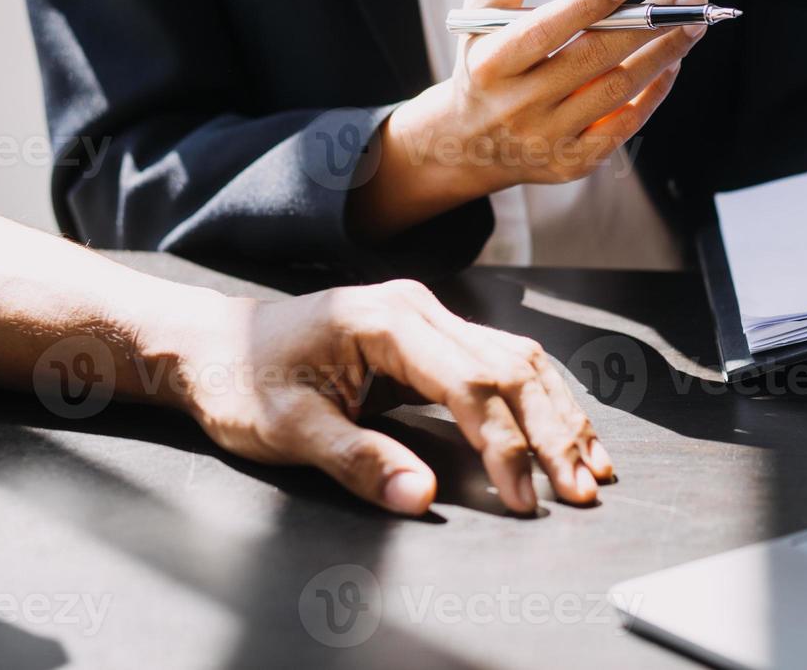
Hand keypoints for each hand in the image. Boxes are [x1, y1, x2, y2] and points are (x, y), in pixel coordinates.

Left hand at [160, 280, 615, 515]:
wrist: (213, 343)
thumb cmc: (242, 382)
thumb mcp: (286, 430)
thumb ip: (357, 460)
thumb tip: (420, 498)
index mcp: (388, 322)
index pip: (471, 384)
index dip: (505, 446)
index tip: (523, 499)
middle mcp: (421, 308)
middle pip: (512, 366)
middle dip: (553, 433)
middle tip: (582, 490)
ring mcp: (431, 315)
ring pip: (520, 360)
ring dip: (559, 414)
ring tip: (593, 466)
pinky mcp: (433, 332)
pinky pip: (503, 361)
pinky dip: (540, 400)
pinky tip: (566, 431)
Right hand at [354, 0, 706, 236]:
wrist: (471, 144)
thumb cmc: (485, 67)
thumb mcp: (477, 21)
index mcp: (491, 65)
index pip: (544, 31)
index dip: (587, 5)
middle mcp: (519, 105)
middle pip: (593, 59)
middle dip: (647, 25)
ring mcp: (548, 137)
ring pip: (618, 91)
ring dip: (663, 55)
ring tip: (692, 25)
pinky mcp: (572, 162)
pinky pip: (625, 124)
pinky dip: (654, 92)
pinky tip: (672, 63)